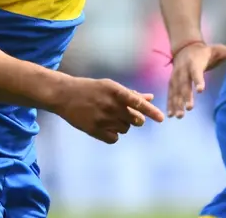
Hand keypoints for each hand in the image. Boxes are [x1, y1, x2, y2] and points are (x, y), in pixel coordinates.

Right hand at [50, 77, 164, 143]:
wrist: (64, 95)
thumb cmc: (91, 89)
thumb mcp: (110, 87)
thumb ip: (131, 94)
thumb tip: (150, 98)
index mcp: (115, 91)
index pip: (138, 103)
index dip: (151, 111)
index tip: (161, 119)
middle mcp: (110, 105)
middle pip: (136, 120)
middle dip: (136, 119)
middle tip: (126, 115)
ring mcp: (102, 118)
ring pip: (126, 129)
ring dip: (122, 125)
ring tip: (109, 117)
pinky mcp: (94, 130)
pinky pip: (115, 138)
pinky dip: (113, 135)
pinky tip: (104, 126)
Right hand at [167, 42, 225, 117]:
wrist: (185, 48)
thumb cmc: (205, 52)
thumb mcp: (218, 49)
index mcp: (194, 62)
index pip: (196, 72)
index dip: (198, 80)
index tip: (201, 90)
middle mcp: (183, 70)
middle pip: (184, 84)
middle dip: (186, 96)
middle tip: (189, 108)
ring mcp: (176, 76)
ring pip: (175, 90)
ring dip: (176, 103)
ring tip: (179, 116)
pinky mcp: (172, 82)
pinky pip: (170, 93)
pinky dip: (170, 104)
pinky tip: (170, 115)